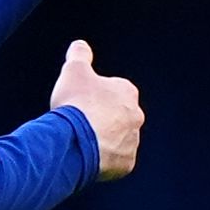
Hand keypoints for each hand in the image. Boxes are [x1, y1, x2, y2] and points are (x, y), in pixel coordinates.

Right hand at [49, 40, 143, 180]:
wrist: (76, 141)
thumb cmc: (77, 103)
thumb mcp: (73, 70)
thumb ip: (79, 54)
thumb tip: (80, 45)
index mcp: (127, 92)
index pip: (114, 90)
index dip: (94, 95)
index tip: (81, 100)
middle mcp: (136, 117)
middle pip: (117, 116)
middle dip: (101, 118)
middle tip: (80, 122)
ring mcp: (132, 142)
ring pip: (117, 139)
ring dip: (102, 139)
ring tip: (80, 140)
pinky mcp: (126, 164)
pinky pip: (115, 160)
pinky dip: (102, 159)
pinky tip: (86, 155)